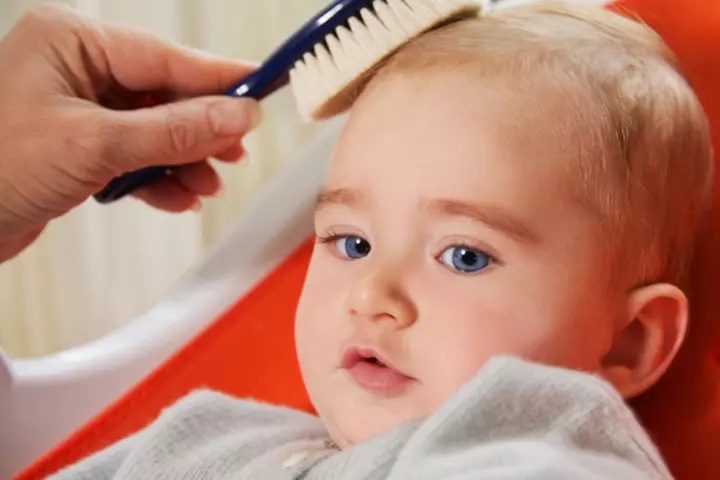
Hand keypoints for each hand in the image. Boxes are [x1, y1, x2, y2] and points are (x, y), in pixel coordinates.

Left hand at [0, 4, 260, 260]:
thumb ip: (174, 131)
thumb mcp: (96, 146)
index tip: (262, 88)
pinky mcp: (76, 146)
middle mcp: (75, 69)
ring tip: (206, 185)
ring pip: (152, 128)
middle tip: (235, 151)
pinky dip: (156, 177)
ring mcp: (76, 108)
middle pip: (163, 94)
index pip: (165, 57)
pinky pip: (132, 154)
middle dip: (199, 130)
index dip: (218, 78)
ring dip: (182, 160)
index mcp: (72, 43)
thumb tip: (236, 117)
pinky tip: (176, 198)